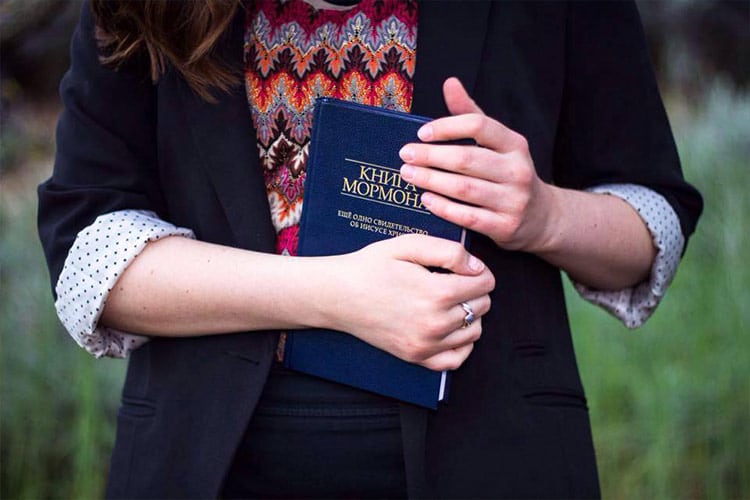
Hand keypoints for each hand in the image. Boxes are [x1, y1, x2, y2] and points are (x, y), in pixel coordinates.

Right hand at [322, 234, 494, 370]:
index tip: (462, 266)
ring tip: (449, 301)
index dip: (478, 270)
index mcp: (437, 292)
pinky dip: (462, 343)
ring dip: (470, 314)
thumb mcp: (408, 245)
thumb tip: (477, 268)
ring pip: (475, 330)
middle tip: (453, 280)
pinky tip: (451, 327)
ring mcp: (426, 344)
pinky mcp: (417, 357)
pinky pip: (457, 359)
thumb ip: (449, 251)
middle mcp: (436, 323)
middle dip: (475, 290)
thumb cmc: (370, 266)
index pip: (486, 283)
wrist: (338, 295)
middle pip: (483, 306)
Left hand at [398, 77, 556, 252]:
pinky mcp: (505, 226)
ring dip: (431, 180)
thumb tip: (450, 83)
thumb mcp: (498, 143)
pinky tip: (425, 199)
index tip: (421, 133)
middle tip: (405, 155)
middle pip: (467, 159)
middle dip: (431, 156)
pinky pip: (468, 217)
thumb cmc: (509, 173)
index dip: (447, 127)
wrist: (540, 217)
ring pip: (464, 188)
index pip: (479, 126)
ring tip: (408, 175)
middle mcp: (517, 170)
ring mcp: (513, 200)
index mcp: (515, 144)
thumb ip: (471, 115)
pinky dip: (443, 207)